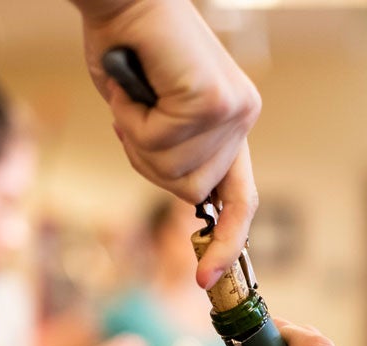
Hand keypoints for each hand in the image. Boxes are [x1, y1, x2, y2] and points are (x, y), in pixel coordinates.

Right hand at [71, 0, 260, 288]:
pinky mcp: (215, 102)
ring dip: (135, 136)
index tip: (204, 279)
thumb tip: (176, 185)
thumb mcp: (149, 112)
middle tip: (129, 113)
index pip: (240, 200)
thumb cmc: (125, 44)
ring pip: (171, 171)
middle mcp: (241, 119)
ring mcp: (233, 112)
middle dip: (146, 160)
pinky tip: (136, 83)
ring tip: (135, 91)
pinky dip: (132, 118)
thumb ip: (170, 149)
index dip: (225, 242)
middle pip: (187, 190)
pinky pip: (159, 144)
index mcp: (231, 124)